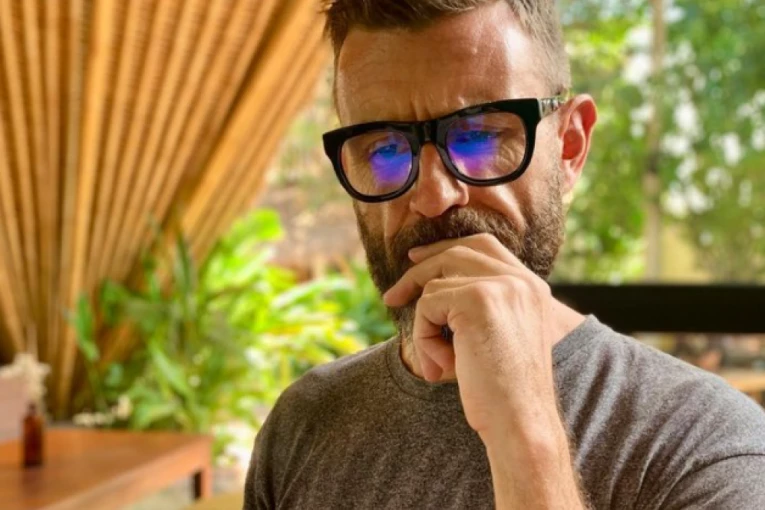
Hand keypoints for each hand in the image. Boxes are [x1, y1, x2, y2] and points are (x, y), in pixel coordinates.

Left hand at [383, 234, 559, 438]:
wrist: (521, 423)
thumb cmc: (503, 394)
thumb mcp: (495, 340)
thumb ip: (475, 308)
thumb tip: (425, 287)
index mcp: (531, 287)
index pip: (484, 247)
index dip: (446, 249)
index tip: (416, 260)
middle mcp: (520, 280)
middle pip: (457, 252)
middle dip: (419, 271)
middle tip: (392, 296)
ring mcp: (501, 286)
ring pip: (436, 285)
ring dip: (425, 327)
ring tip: (439, 364)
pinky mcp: (477, 299)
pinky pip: (427, 306)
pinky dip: (424, 338)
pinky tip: (442, 367)